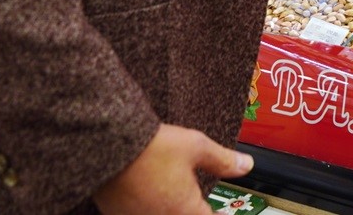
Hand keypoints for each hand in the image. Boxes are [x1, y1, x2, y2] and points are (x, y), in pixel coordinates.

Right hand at [93, 124, 252, 214]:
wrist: (107, 144)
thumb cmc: (150, 147)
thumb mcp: (195, 147)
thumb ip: (222, 160)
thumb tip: (245, 166)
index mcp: (185, 211)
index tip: (223, 212)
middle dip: (196, 210)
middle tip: (203, 206)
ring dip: (174, 209)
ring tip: (177, 198)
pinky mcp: (119, 214)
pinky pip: (142, 214)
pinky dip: (152, 208)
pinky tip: (153, 195)